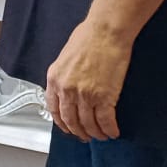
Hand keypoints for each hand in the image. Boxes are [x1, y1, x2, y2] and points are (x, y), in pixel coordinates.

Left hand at [45, 18, 131, 141]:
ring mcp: (85, 95)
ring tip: (101, 135)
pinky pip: (105, 120)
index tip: (68, 127)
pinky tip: (113, 132)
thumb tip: (69, 85)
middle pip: (70, 120)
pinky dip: (109, 129)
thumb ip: (64, 74)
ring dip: (95, 133)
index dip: (62, 122)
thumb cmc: (90, 35)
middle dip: (79, 132)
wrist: (107, 30)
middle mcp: (66, 90)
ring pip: (88, 124)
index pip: (54, 109)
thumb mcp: (65, 56)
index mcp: (54, 79)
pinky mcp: (104, 97)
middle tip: (85, 136)